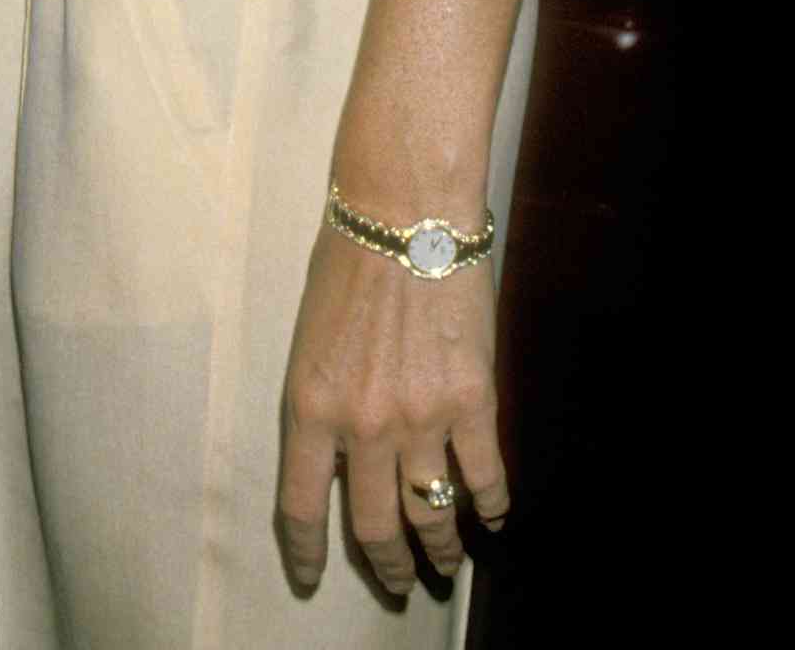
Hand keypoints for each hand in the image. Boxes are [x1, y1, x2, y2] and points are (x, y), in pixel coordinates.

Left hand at [277, 220, 506, 597]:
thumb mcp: (310, 339)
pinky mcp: (473, 402)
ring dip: (441, 548)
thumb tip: (344, 448)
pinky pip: (484, 477)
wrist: (404, 212)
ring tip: (446, 564)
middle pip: (374, 527)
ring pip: (432, 513)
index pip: (302, 506)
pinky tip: (493, 516)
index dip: (309, 553)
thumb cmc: (347, 257)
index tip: (313, 578)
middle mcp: (363, 426)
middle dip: (387, 566)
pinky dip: (490, 505)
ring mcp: (421, 419)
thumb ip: (325, 398)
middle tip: (398, 581)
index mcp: (310, 406)